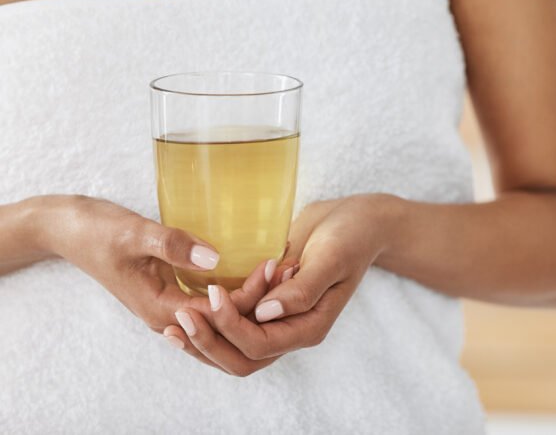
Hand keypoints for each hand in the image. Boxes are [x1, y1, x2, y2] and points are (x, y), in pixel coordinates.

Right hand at [50, 195, 286, 367]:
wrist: (68, 230)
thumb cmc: (98, 230)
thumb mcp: (135, 233)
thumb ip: (172, 245)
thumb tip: (213, 259)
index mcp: (160, 309)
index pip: (219, 315)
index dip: (251, 295)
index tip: (276, 267)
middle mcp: (168, 316)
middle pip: (225, 322)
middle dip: (260, 302)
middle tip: (291, 270)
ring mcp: (170, 307)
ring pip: (220, 317)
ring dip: (252, 299)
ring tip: (283, 271)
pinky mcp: (172, 293)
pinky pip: (212, 304)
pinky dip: (236, 292)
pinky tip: (257, 271)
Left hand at [165, 195, 393, 376]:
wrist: (357, 221)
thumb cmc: (350, 237)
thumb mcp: (331, 258)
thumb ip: (302, 290)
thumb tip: (265, 314)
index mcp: (309, 326)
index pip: (259, 345)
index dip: (230, 326)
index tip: (211, 294)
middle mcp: (292, 330)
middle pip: (241, 359)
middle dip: (208, 344)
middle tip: (180, 318)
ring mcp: (279, 320)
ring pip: (233, 350)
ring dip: (204, 340)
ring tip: (174, 324)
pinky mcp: (268, 304)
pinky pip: (235, 327)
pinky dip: (211, 325)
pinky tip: (189, 309)